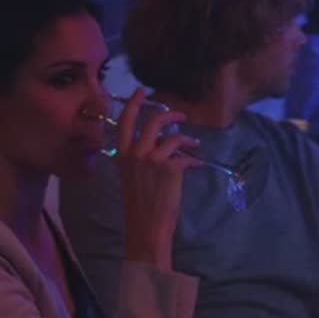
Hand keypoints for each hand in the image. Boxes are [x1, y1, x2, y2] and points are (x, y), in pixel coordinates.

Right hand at [116, 89, 200, 268]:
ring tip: (195, 144)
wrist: (147, 226)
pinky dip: (194, 160)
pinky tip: (197, 165)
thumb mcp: (131, 177)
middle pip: (153, 122)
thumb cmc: (138, 205)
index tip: (142, 92)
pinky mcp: (170, 167)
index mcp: (122, 155)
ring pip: (173, 137)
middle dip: (169, 114)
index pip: (125, 122)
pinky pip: (186, 157)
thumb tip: (158, 145)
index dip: (134, 104)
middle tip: (180, 115)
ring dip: (188, 139)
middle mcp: (135, 153)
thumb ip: (138, 159)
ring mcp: (153, 159)